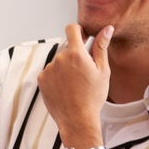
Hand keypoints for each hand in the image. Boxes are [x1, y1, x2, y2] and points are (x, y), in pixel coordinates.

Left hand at [37, 24, 112, 147]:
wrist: (77, 119)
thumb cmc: (93, 97)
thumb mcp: (102, 71)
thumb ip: (101, 47)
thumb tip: (107, 29)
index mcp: (75, 53)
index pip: (71, 29)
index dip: (78, 31)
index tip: (83, 38)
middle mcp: (59, 58)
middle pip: (66, 49)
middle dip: (74, 56)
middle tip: (83, 73)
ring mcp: (48, 69)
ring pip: (58, 62)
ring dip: (65, 68)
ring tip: (74, 85)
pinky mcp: (41, 80)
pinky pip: (50, 73)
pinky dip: (56, 78)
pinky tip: (65, 89)